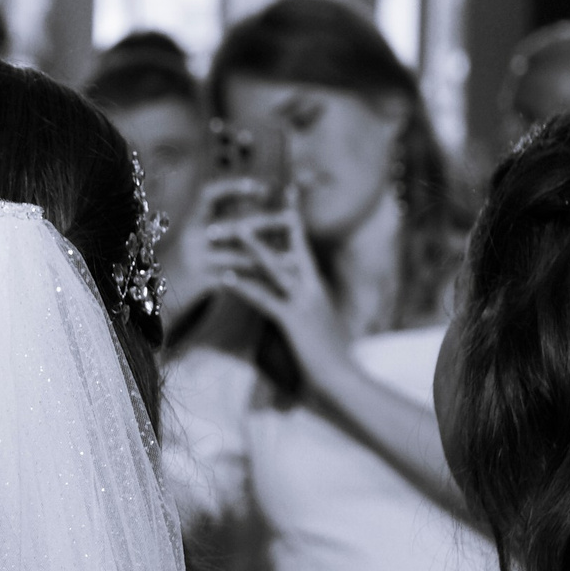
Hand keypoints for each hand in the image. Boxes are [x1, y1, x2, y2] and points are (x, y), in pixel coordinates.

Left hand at [200, 198, 349, 386]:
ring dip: (255, 245)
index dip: (296, 223)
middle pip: (296, 245)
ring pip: (276, 266)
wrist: (344, 380)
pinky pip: (265, 299)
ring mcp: (304, 302)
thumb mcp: (317, 328)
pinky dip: (244, 287)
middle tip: (275, 190)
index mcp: (317, 288)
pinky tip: (226, 279)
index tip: (289, 197)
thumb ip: (304, 311)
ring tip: (235, 227)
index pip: (305, 249)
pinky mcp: (294, 320)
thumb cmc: (329, 359)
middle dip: (284, 218)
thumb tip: (293, 303)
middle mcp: (312, 288)